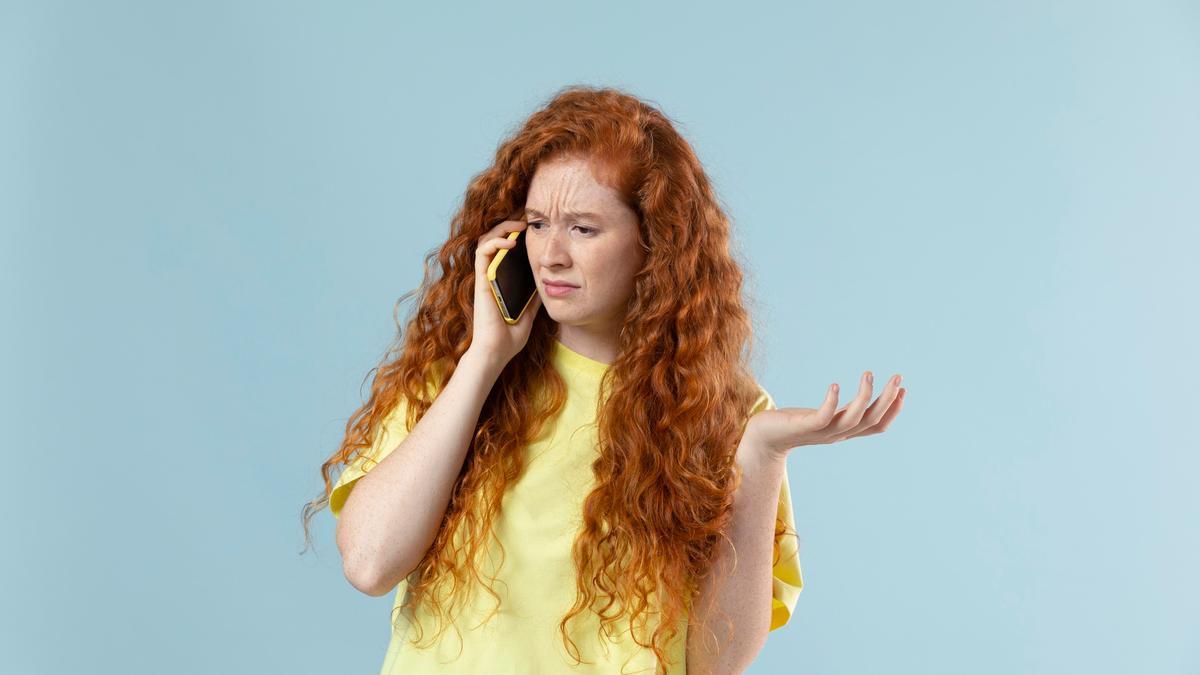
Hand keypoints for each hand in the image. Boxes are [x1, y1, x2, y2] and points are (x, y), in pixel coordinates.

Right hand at [468, 219, 542, 366]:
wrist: (496, 352)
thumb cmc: (509, 337)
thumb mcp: (530, 313)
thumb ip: (534, 298)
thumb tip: (547, 285)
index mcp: (501, 281)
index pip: (504, 250)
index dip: (514, 235)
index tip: (532, 229)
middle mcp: (490, 276)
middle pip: (494, 240)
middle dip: (508, 226)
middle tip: (527, 221)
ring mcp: (484, 277)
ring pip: (486, 240)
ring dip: (501, 228)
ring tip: (519, 225)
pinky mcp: (480, 281)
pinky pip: (483, 253)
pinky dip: (496, 242)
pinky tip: (511, 241)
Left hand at [745, 371, 906, 459]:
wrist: (763, 438)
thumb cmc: (791, 424)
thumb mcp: (821, 417)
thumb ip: (837, 412)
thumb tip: (849, 398)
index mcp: (844, 431)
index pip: (877, 426)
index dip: (892, 410)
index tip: (902, 389)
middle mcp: (837, 434)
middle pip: (871, 420)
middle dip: (888, 399)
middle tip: (897, 377)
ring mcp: (822, 432)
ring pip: (853, 418)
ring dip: (864, 396)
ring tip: (869, 373)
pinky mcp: (805, 426)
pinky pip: (823, 416)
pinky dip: (832, 402)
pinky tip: (836, 385)